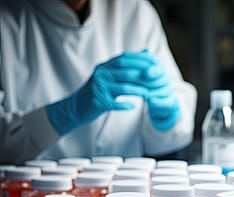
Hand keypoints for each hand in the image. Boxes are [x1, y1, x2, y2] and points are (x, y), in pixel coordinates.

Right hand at [46, 50, 178, 134]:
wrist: (76, 107)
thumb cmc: (97, 91)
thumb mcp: (108, 76)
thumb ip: (126, 66)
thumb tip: (146, 52)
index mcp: (104, 67)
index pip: (124, 59)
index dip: (140, 62)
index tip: (154, 66)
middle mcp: (101, 75)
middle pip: (126, 73)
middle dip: (143, 77)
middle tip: (157, 81)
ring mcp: (99, 88)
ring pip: (123, 88)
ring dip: (138, 91)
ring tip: (149, 94)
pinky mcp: (98, 101)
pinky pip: (115, 103)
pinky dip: (125, 105)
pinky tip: (134, 106)